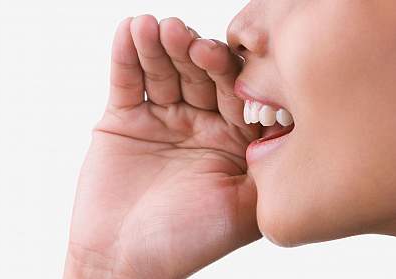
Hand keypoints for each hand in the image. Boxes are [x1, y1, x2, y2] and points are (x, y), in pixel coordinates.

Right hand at [64, 15, 260, 278]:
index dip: (229, 71)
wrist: (122, 261)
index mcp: (231, 141)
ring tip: (150, 29)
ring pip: (163, 71)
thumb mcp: (242, 211)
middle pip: (198, 74)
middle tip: (182, 35)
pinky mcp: (124, 118)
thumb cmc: (183, 243)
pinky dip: (126, 57)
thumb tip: (293, 125)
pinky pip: (127, 81)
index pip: (236, 92)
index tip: (219, 55)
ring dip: (158, 46)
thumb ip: (269, 169)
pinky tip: (128, 33)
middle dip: (190, 52)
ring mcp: (162, 117)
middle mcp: (200, 123)